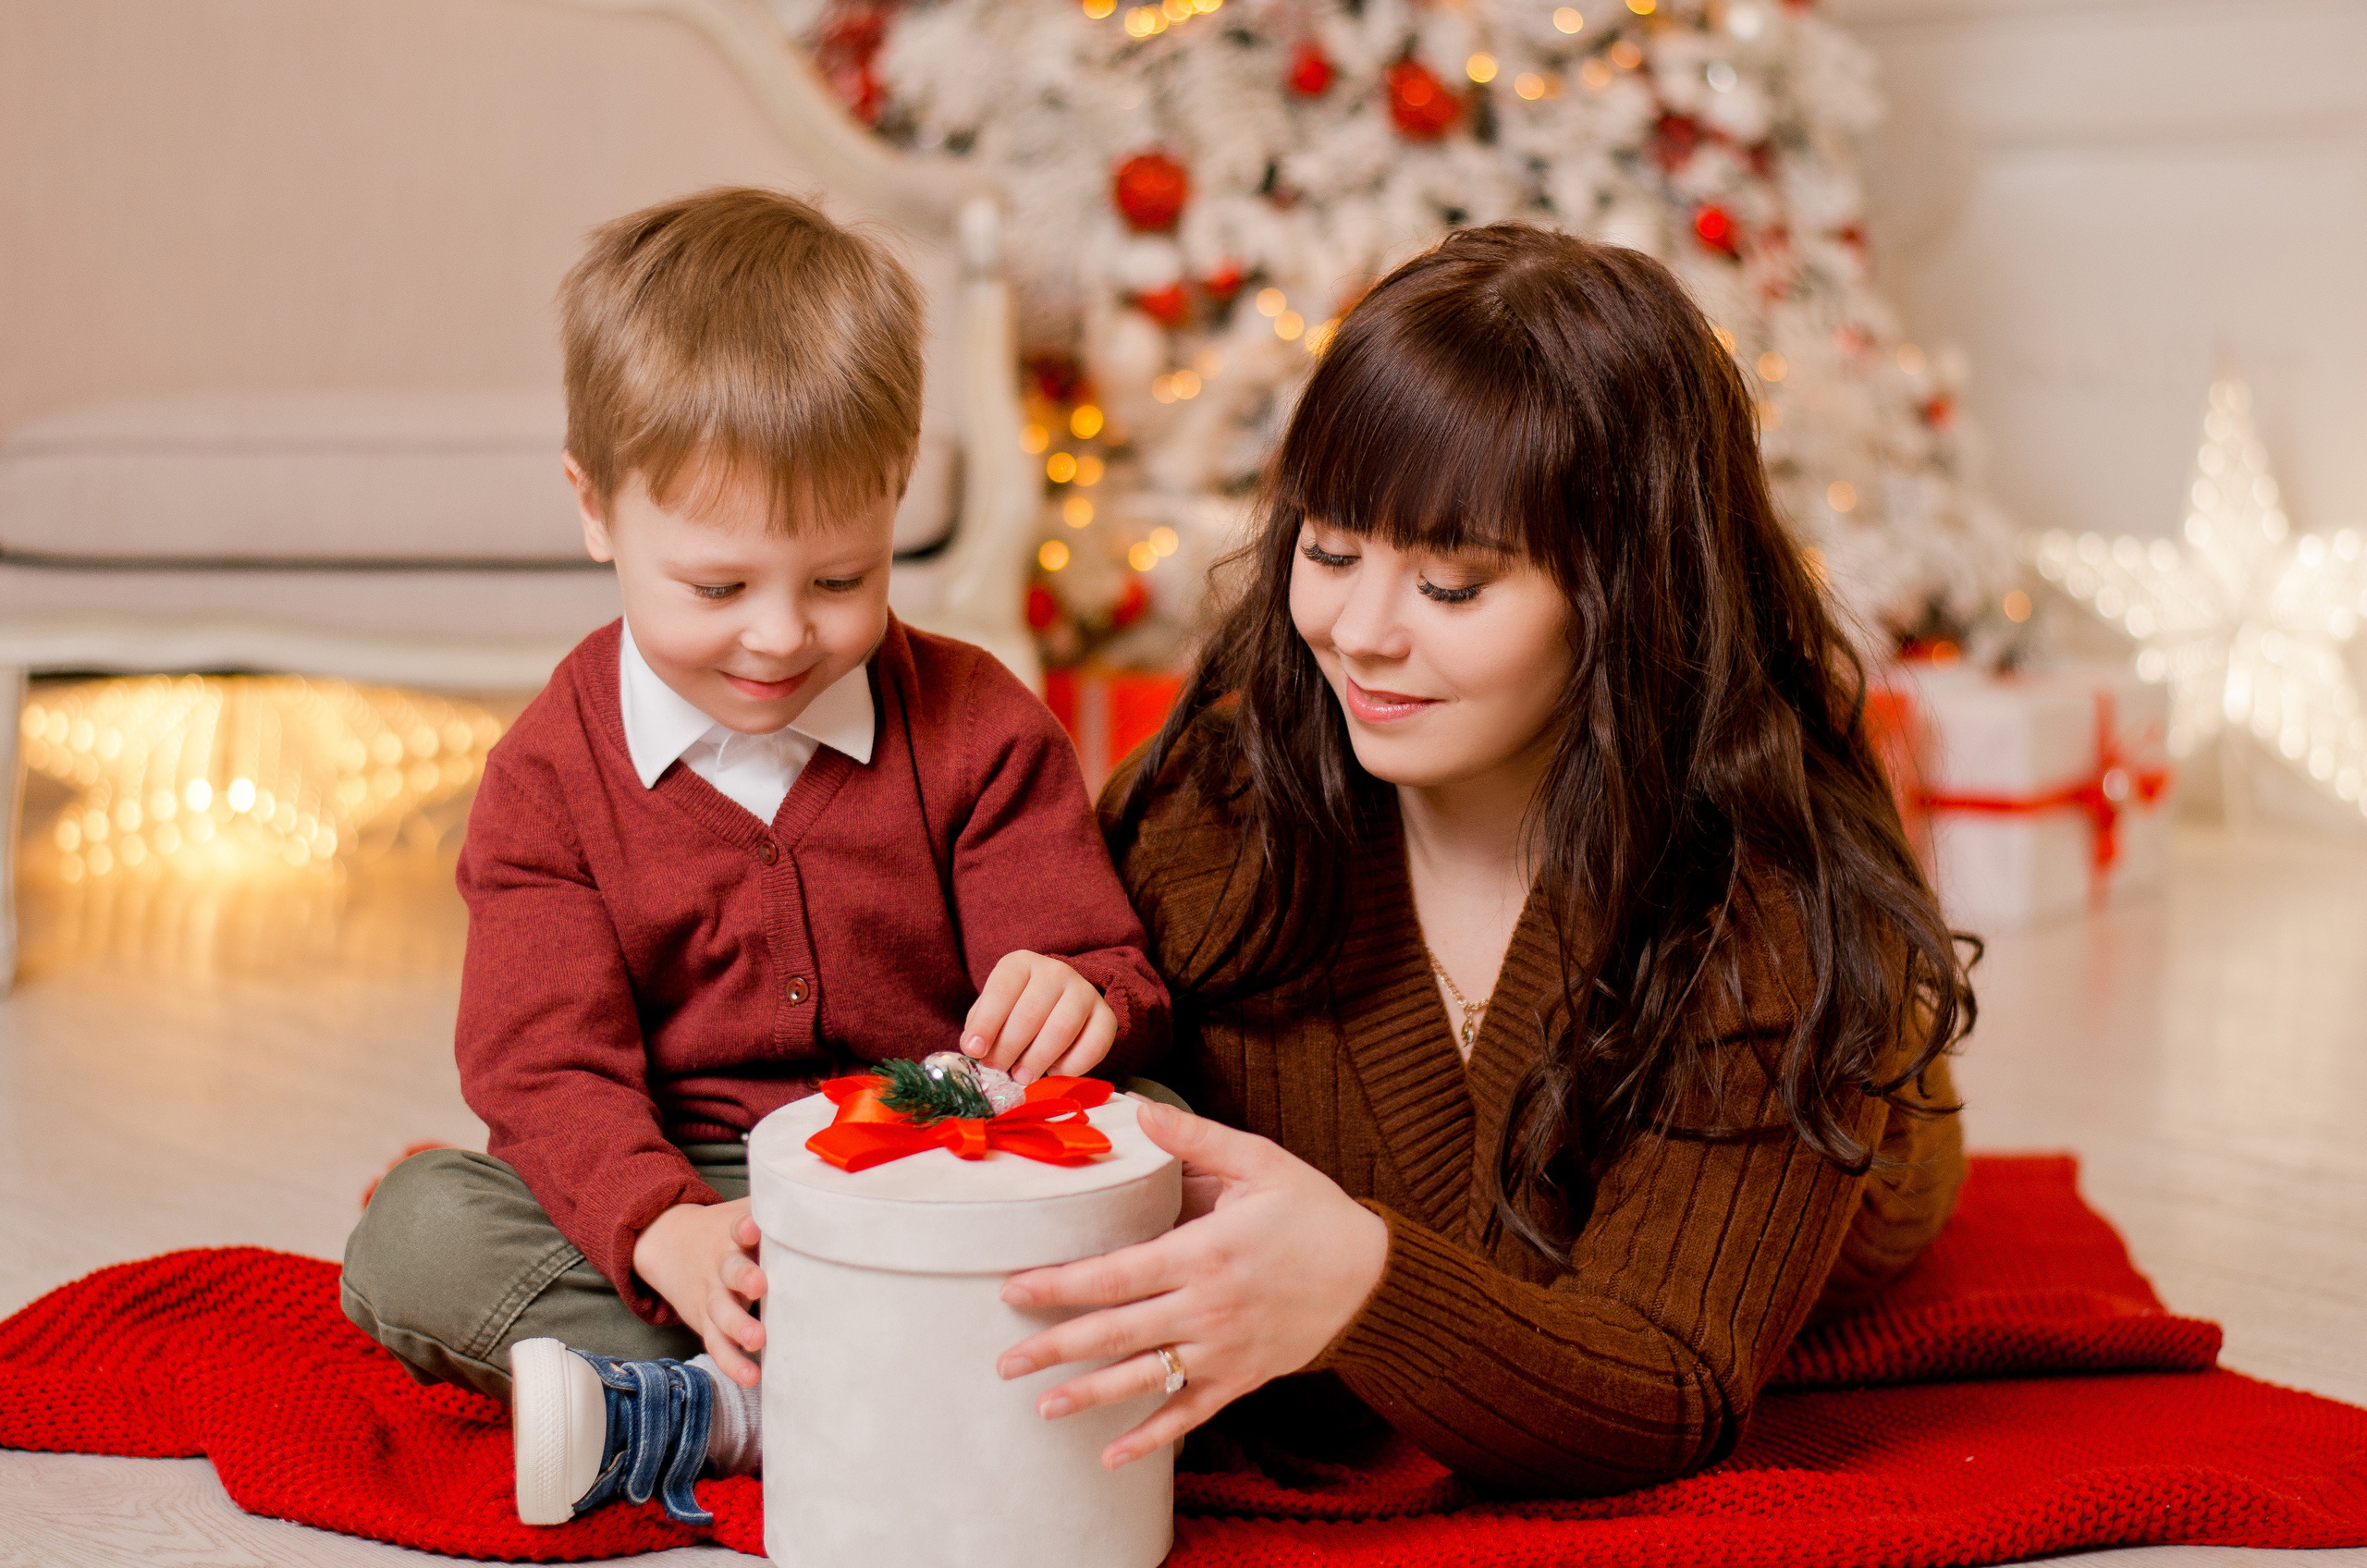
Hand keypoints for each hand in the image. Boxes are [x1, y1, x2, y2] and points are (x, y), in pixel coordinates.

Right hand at [630, 1198, 766, 1387]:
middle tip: (760, 1285)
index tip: (751, 1226)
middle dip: (744, 1277)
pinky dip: (732, 1362)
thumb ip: (779, 1208)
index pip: (737, 1226)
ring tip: (756, 1339)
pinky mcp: (706, 1322)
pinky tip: (751, 1377)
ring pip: (721, 1312)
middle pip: (730, 1270)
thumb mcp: (744, 1210)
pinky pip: (717, 1344)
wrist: (669, 1243)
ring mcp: (711, 1295)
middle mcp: (721, 1264)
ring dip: (738, 1326)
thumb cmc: (728, 1230)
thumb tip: (831, 1195)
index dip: (745, 1226)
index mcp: (733, 1233)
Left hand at [960, 950, 1117, 1083]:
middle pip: (1031, 1012)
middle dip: (1010, 1047)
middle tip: (999, 1069)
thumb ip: (981, 1028)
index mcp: (1021, 963)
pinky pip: (1093, 1045)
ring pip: (1062, 1029)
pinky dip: (1071, 1066)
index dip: (986, 1022)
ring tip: (1022, 1076)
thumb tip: (975, 1050)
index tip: (975, 1050)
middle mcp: (1055, 971)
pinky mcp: (1106, 1015)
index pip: (1002, 989)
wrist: (1057, 1004)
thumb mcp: (992, 1011)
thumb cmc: (1015, 1011)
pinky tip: (1054, 1071)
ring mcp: (1084, 991)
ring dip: (1038, 1060)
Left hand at [993, 1102, 1389, 1468]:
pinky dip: (1150, 1439)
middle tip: (1004, 1361)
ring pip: (1144, 1379)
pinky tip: (1111, 1457)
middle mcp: (1208, 1309)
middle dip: (1055, 1348)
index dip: (1061, 1285)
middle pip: (1116, 1334)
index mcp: (1205, 1253)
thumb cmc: (1311, 1212)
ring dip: (1088, 1396)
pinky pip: (1189, 1414)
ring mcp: (1223, 1350)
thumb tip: (1139, 1107)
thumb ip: (1195, 1138)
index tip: (1013, 1289)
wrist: (1373, 1277)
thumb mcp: (1259, 1161)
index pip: (1116, 1274)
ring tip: (1041, 1406)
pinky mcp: (1241, 1378)